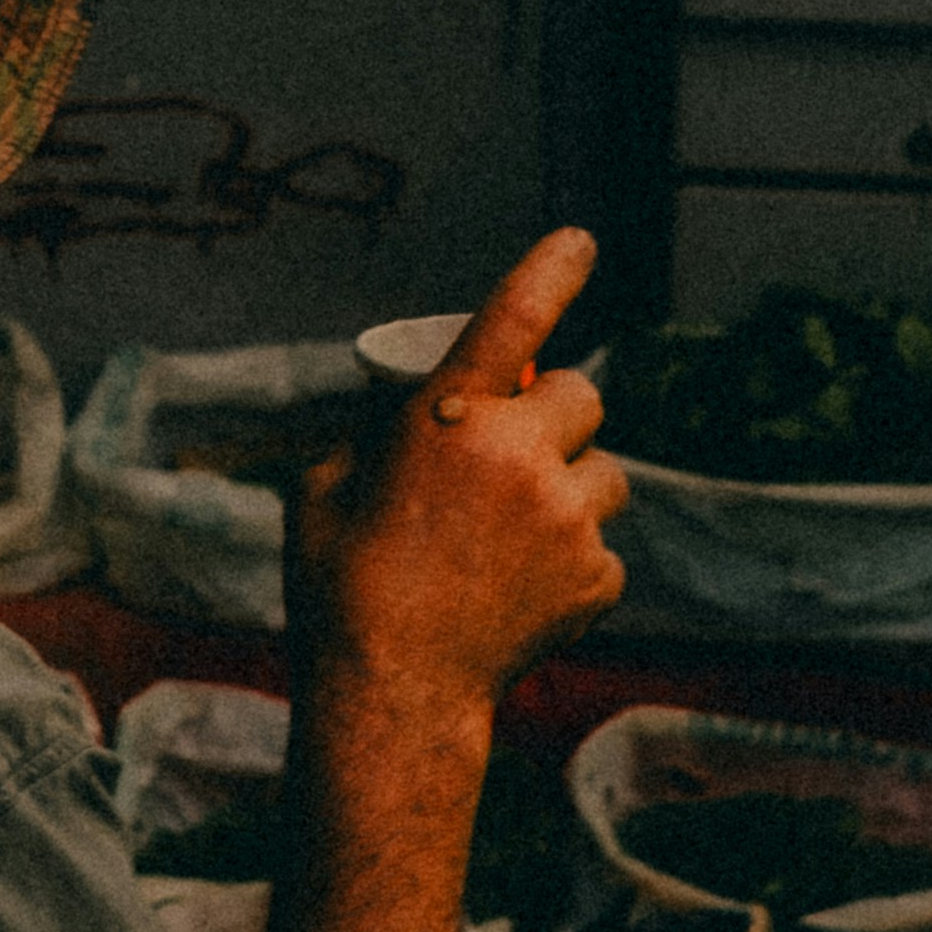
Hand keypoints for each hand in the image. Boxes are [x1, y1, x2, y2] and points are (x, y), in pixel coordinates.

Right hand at [291, 230, 627, 712]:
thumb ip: (374, 437)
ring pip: (608, 474)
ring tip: (520, 535)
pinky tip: (525, 591)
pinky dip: (576, 563)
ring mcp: (567, 518)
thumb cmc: (338, 584)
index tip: (580, 242)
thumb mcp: (323, 485)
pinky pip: (605, 548)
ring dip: (575, 489)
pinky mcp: (596, 577)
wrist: (389, 690)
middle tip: (518, 457)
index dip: (551, 270)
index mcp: (447, 416)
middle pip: (584, 396)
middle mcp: (520, 454)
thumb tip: (404, 423)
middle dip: (557, 419)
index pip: (513, 317)